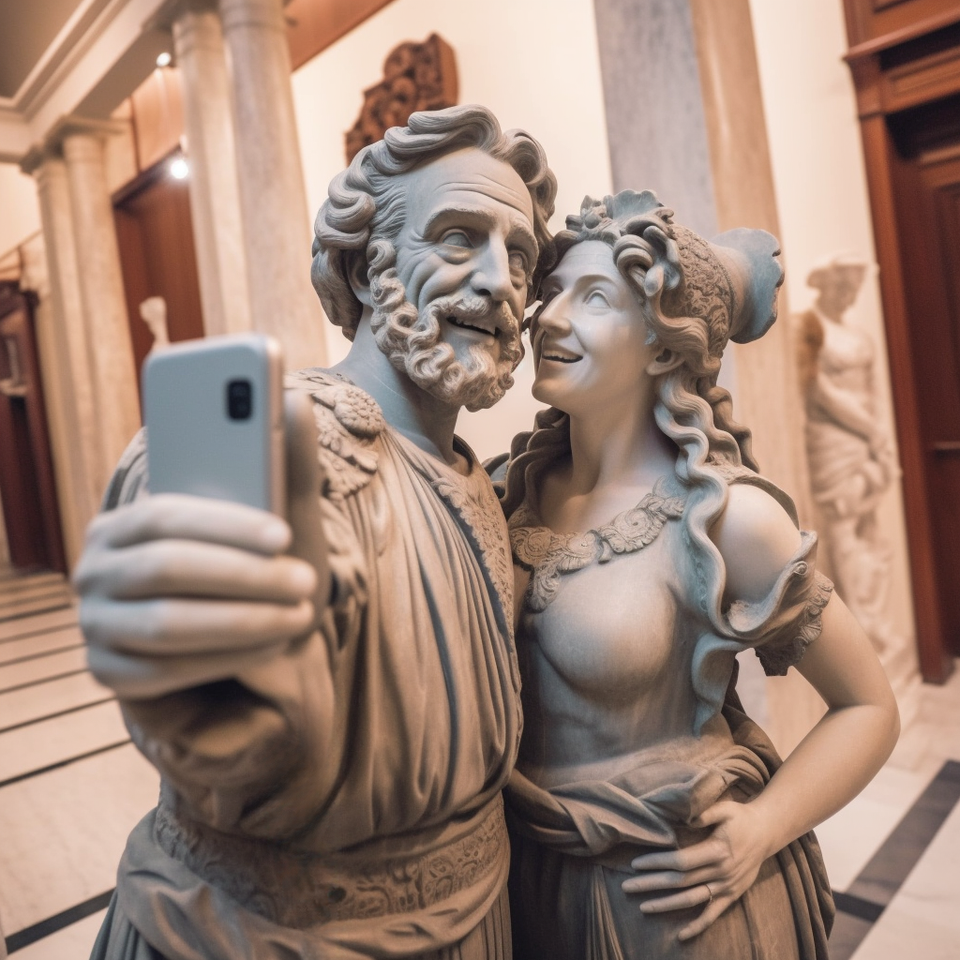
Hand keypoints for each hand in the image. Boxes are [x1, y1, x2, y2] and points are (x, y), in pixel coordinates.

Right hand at [75, 392, 325, 699]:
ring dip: (242, 621)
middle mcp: (96, 567)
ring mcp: (95, 621)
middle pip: (165, 568)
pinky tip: (273, 649)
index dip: (224, 524)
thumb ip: (287, 466)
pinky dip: (225, 660)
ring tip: (300, 615)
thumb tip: (296, 400)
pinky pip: (163, 672)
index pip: (165, 513)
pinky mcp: (107, 671)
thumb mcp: (278, 523)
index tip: (283, 534)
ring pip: (166, 624)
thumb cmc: (253, 570)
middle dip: (243, 578)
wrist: (231, 640)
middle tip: (305, 581)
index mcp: (127, 521)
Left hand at [621, 800, 775, 940]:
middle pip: (680, 882)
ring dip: (666, 905)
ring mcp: (726, 886)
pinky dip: (698, 926)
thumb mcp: (725, 808)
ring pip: (692, 900)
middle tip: (627, 886)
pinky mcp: (731, 895)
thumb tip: (684, 818)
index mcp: (717, 851)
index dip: (657, 863)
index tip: (636, 864)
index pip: (681, 861)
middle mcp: (721, 872)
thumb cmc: (741, 817)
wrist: (767, 832)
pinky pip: (713, 914)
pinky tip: (681, 935)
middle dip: (652, 884)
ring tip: (643, 907)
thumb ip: (704, 813)